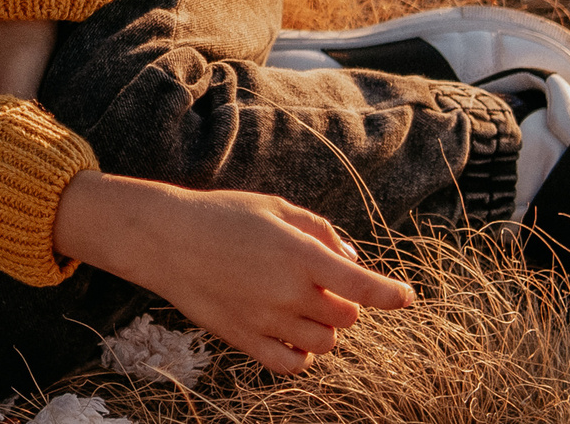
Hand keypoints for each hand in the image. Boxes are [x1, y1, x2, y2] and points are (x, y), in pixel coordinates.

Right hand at [52, 172, 414, 374]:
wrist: (163, 238)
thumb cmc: (221, 215)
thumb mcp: (274, 207)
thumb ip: (322, 232)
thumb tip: (353, 264)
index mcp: (300, 255)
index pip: (364, 287)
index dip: (392, 294)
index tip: (405, 297)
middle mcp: (289, 292)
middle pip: (347, 316)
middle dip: (342, 301)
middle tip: (315, 282)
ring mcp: (268, 320)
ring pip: (325, 342)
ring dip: (322, 326)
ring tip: (297, 304)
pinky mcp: (246, 340)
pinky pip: (294, 363)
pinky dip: (302, 353)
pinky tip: (289, 332)